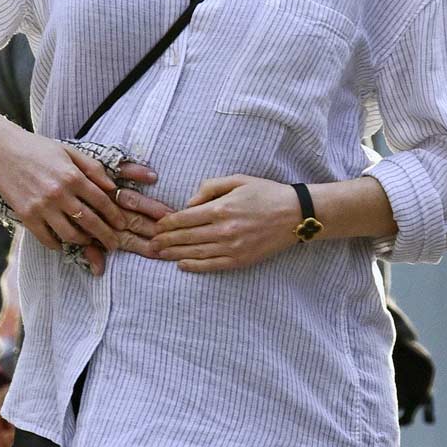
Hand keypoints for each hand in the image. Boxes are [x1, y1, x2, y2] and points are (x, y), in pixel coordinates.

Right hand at [0, 134, 149, 271]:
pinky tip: (63, 243)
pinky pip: (46, 238)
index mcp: (72, 176)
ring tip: (89, 241)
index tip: (122, 225)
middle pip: (90, 222)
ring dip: (83, 242)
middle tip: (114, 244)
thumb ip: (93, 168)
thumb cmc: (38, 148)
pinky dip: (57, 244)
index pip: (102, 201)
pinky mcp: (26, 216)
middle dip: (106, 236)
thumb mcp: (69, 151)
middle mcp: (58, 193)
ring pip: (70, 235)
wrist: (1, 150)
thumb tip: (113, 187)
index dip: (115, 216)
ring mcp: (41, 207)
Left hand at [151, 176, 301, 273]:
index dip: (166, 223)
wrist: (295, 215)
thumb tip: (189, 203)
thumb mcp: (238, 180)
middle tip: (150, 243)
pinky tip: (182, 265)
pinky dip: (194, 266)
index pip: (184, 218)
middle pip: (185, 237)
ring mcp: (231, 248)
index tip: (156, 226)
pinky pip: (211, 266)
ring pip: (195, 253)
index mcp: (221, 208)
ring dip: (174, 254)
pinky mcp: (240, 260)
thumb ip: (210, 187)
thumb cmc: (266, 193)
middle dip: (164, 240)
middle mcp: (223, 230)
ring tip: (159, 254)